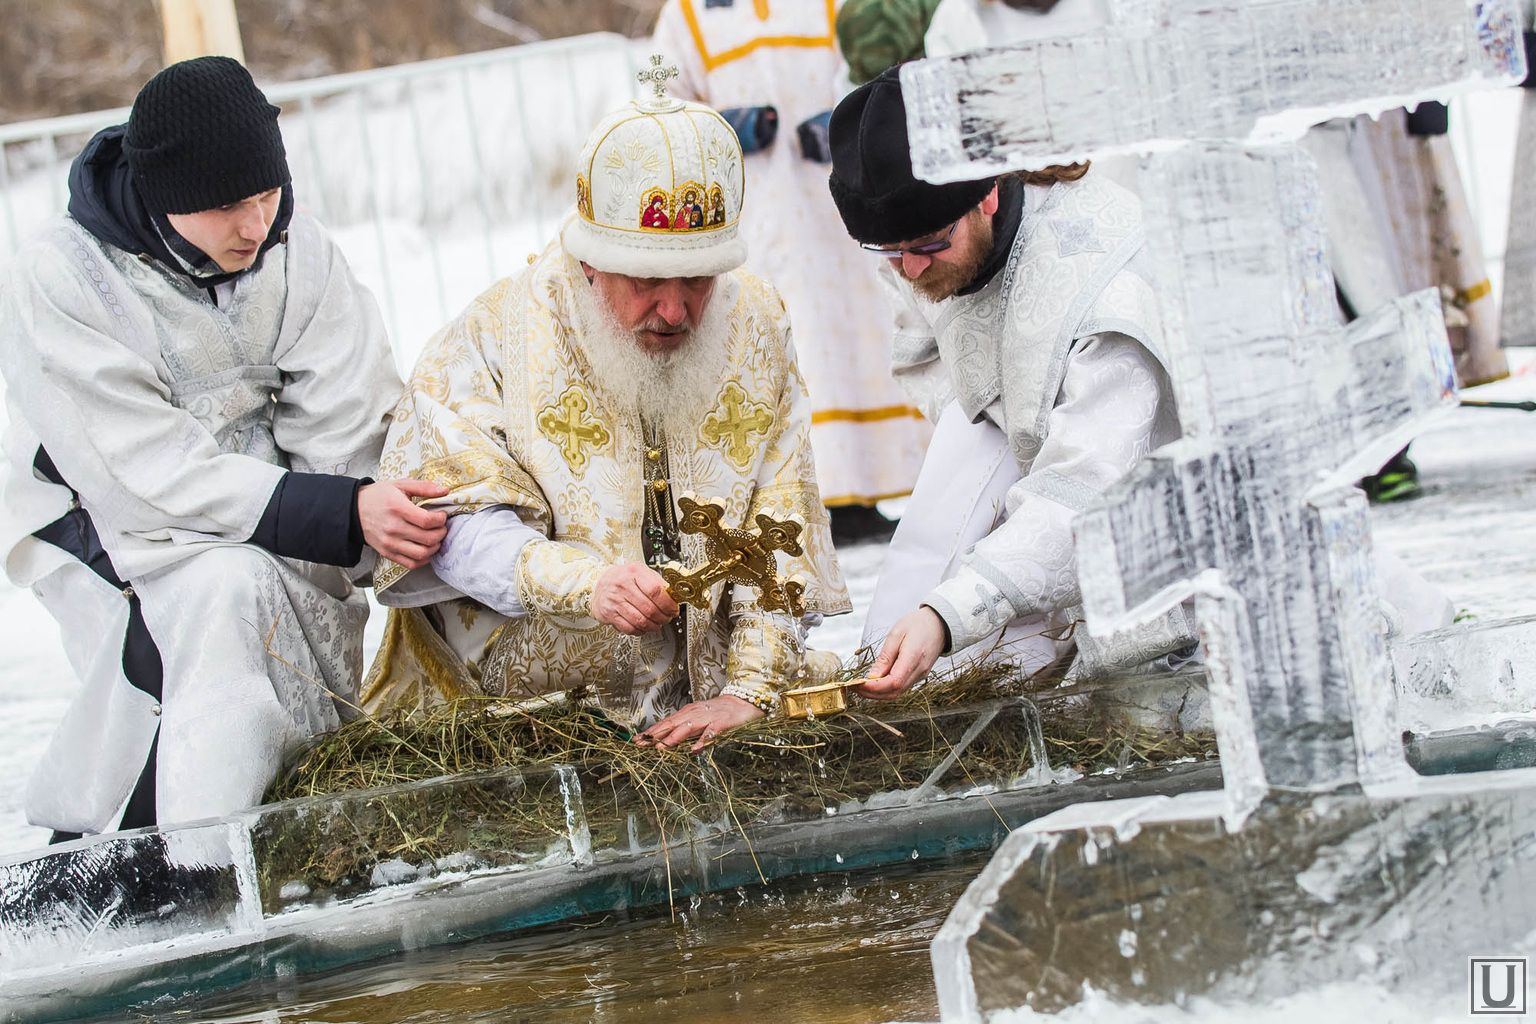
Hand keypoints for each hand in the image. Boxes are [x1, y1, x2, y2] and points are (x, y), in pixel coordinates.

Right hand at [358, 479, 448, 568]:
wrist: (354, 510)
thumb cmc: (379, 496)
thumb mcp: (401, 485)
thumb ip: (424, 487)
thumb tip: (445, 491)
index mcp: (398, 508)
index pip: (427, 521)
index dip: (441, 520)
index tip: (441, 515)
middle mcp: (394, 528)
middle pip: (428, 538)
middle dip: (441, 533)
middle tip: (441, 527)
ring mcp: (390, 543)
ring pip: (422, 553)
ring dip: (434, 547)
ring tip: (435, 538)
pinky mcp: (387, 553)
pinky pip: (411, 563)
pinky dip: (423, 559)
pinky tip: (425, 549)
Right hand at [590, 561, 679, 634]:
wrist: (598, 583)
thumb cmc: (622, 578)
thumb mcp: (640, 572)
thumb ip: (657, 582)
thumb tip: (673, 596)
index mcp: (634, 572)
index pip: (656, 591)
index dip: (668, 604)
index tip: (674, 609)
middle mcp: (623, 585)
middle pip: (650, 609)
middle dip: (663, 618)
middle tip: (667, 618)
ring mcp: (615, 600)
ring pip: (641, 621)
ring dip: (653, 626)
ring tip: (657, 624)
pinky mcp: (609, 614)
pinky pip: (629, 628)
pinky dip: (640, 631)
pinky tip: (643, 627)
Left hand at [637, 696, 763, 751]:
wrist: (741, 702)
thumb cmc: (717, 712)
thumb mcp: (698, 720)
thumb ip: (684, 730)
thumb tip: (666, 742)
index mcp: (687, 714)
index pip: (665, 723)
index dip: (651, 732)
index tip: (637, 740)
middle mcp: (694, 714)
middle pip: (672, 725)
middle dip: (656, 735)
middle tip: (642, 744)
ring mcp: (707, 718)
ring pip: (687, 728)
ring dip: (674, 737)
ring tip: (662, 747)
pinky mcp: (721, 724)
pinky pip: (710, 733)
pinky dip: (702, 740)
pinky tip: (695, 749)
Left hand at [855, 606, 947, 699]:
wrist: (939, 624)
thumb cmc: (918, 624)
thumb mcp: (896, 633)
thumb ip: (885, 657)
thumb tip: (872, 676)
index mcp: (914, 657)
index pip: (893, 682)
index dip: (874, 687)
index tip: (857, 684)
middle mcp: (919, 671)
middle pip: (894, 692)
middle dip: (872, 693)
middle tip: (854, 687)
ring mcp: (921, 675)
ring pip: (897, 693)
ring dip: (877, 694)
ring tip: (861, 687)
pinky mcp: (919, 676)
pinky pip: (901, 688)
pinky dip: (886, 689)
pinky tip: (875, 683)